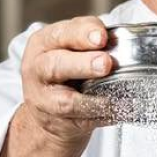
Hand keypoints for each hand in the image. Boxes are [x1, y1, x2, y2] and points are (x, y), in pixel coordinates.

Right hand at [19, 15, 114, 151]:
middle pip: (55, 65)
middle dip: (82, 63)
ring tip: (111, 96)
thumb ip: (88, 40)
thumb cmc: (63, 71)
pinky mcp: (58, 123)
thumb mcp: (68, 47)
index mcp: (42, 44)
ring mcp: (45, 100)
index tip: (102, 37)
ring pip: (65, 100)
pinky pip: (82, 120)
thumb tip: (118, 40)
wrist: (46, 112)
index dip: (82, 34)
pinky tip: (117, 110)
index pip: (60, 34)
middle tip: (105, 63)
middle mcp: (38, 71)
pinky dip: (101, 115)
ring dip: (91, 98)